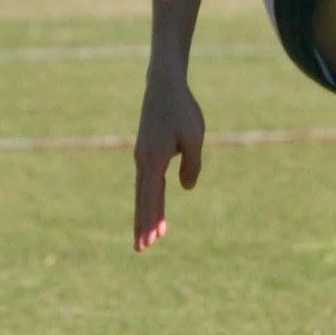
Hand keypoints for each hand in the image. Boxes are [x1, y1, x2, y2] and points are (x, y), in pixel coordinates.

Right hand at [133, 67, 204, 250]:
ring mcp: (142, 156)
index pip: (152, 196)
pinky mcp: (146, 152)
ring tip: (145, 236)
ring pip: (142, 191)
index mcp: (154, 158)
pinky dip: (147, 198)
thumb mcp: (194, 137)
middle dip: (143, 224)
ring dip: (144, 214)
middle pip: (143, 198)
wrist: (164, 86)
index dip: (152, 219)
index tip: (152, 239)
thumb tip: (186, 188)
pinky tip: (152, 208)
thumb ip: (192, 164)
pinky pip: (146, 181)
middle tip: (142, 248)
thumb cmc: (182, 110)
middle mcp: (143, 160)